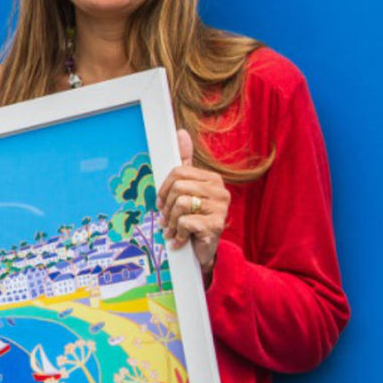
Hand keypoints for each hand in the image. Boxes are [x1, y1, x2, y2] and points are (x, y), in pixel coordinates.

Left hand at [157, 129, 229, 277]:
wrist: (203, 250)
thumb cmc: (193, 218)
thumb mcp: (186, 191)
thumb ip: (184, 164)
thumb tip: (181, 132)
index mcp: (212, 179)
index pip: (178, 173)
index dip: (164, 189)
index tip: (161, 202)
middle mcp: (220, 190)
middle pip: (178, 187)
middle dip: (167, 207)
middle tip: (167, 219)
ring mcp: (220, 208)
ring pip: (181, 204)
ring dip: (172, 221)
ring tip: (174, 230)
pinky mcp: (216, 225)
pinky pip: (186, 221)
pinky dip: (178, 233)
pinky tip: (181, 239)